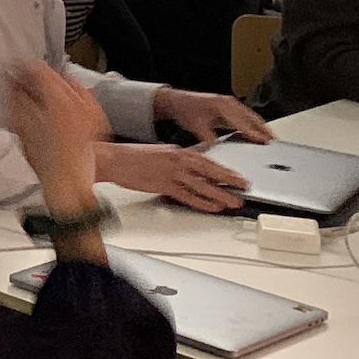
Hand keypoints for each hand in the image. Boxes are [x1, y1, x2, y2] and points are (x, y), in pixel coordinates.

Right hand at [7, 64, 105, 211]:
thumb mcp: (22, 127)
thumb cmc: (45, 162)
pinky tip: (56, 105)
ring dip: (52, 85)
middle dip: (36, 77)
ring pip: (68, 83)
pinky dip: (68, 95)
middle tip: (21, 84)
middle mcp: (79, 100)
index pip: (39, 70)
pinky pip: (82, 95)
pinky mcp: (96, 117)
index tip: (11, 72)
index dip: (22, 69)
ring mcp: (90, 108)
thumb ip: (15, 98)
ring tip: (37, 96)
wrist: (69, 185)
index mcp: (59, 100)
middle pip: (55, 75)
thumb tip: (9, 79)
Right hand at [99, 144, 248, 212]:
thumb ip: (178, 160)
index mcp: (178, 152)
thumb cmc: (133, 157)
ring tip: (233, 202)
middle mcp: (178, 160)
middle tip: (244, 188)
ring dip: (220, 195)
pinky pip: (187, 196)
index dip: (225, 170)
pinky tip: (212, 207)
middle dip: (229, 181)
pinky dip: (202, 202)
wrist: (114, 159)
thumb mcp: (161, 153)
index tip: (238, 176)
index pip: (208, 161)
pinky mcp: (163, 185)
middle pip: (210, 172)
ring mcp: (171, 173)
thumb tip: (193, 169)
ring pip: (202, 185)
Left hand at [153, 87, 272, 142]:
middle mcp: (229, 102)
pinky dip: (254, 124)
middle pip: (252, 117)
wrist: (177, 100)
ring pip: (251, 116)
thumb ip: (208, 139)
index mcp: (222, 106)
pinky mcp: (230, 105)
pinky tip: (257, 133)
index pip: (243, 122)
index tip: (264, 141)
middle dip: (264, 130)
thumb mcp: (196, 127)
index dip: (254, 132)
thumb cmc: (185, 111)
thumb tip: (218, 150)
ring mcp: (231, 103)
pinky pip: (246, 115)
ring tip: (270, 139)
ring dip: (261, 127)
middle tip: (274, 143)